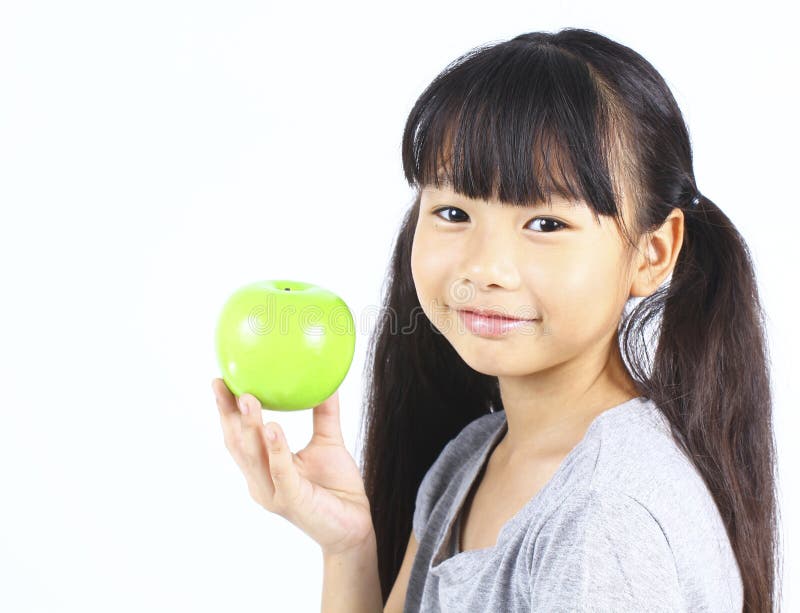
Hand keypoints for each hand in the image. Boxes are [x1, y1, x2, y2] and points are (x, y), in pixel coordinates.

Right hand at [212, 378, 374, 555]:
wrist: (356, 524)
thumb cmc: (338, 487)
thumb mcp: (328, 441)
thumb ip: (324, 413)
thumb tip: (325, 379)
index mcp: (264, 468)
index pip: (238, 436)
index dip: (226, 411)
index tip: (219, 381)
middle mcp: (261, 482)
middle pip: (237, 445)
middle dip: (227, 414)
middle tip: (222, 384)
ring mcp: (273, 493)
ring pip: (253, 456)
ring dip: (248, 426)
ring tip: (246, 398)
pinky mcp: (292, 501)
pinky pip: (280, 471)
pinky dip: (276, 449)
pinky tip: (273, 427)